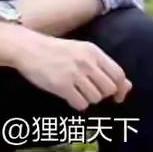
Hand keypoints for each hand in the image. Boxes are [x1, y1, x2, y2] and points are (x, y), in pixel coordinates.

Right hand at [13, 34, 131, 111]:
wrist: (25, 47)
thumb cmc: (53, 50)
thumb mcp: (80, 50)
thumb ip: (102, 66)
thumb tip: (126, 86)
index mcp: (93, 52)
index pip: (118, 75)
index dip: (120, 88)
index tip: (115, 95)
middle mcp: (86, 62)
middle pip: (108, 89)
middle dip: (101, 93)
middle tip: (88, 90)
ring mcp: (74, 74)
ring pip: (95, 98)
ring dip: (87, 98)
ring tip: (76, 91)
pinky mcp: (61, 85)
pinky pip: (80, 104)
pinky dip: (77, 103)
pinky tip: (68, 95)